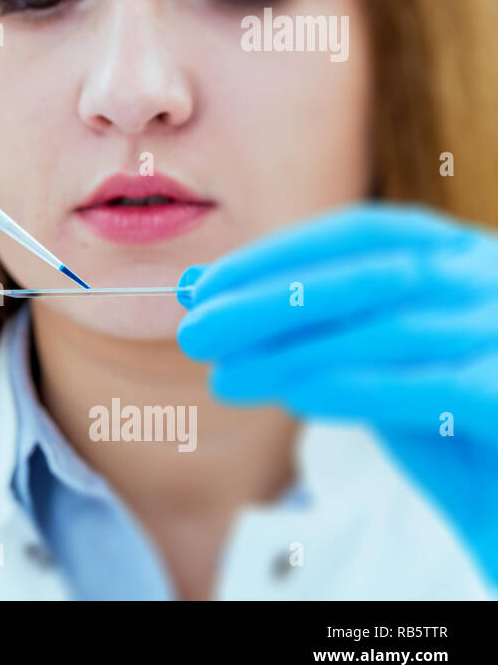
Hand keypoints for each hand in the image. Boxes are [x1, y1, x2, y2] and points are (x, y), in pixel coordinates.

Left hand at [177, 203, 497, 586]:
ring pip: (389, 330)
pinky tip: (295, 398)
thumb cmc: (448, 431)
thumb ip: (303, 323)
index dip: (277, 256)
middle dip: (269, 302)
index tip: (204, 288)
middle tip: (196, 332)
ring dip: (292, 353)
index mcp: (461, 256)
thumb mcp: (371, 363)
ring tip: (225, 378)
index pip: (361, 234)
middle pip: (367, 276)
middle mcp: (495, 280)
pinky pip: (429, 387)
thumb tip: (197, 288)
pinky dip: (355, 388)